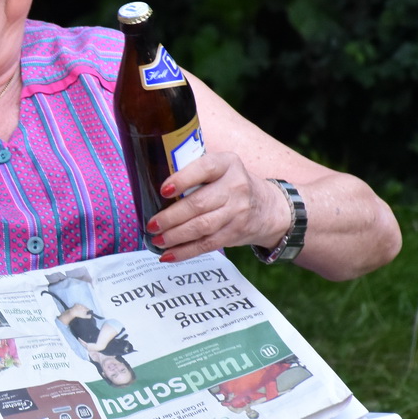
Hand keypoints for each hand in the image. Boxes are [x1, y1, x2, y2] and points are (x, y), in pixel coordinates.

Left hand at [145, 153, 289, 261]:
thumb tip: (150, 181)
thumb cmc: (229, 184)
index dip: (183, 179)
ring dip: (176, 236)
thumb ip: (194, 171)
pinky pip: (207, 244)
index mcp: (227, 163)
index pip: (204, 168)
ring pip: (202, 226)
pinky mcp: (235, 232)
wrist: (267, 207)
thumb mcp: (220, 168)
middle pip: (199, 204)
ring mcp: (237, 211)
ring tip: (157, 240)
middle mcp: (235, 186)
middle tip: (152, 224)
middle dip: (171, 217)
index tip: (163, 190)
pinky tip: (168, 255)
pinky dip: (185, 251)